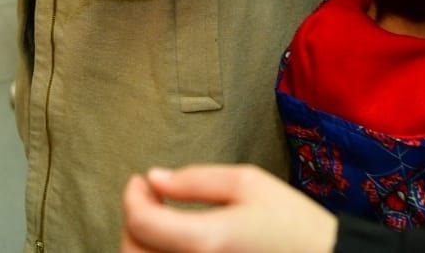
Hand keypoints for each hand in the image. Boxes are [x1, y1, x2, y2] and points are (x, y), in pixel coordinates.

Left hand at [120, 165, 337, 252]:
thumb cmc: (292, 224)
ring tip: (158, 220)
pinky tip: (173, 242)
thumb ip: (195, 179)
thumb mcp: (249, 184)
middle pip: (133, 252)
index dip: (132, 197)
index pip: (141, 224)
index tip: (140, 180)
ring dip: (140, 243)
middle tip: (148, 198)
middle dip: (132, 222)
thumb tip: (154, 179)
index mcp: (205, 241)